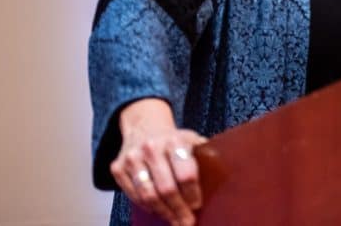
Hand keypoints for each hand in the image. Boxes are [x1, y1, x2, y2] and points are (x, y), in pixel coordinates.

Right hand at [111, 98, 207, 225]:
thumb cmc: (174, 139)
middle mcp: (151, 148)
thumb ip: (205, 155)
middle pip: (167, 188)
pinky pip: (134, 195)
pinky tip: (159, 211)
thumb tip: (223, 175)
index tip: (197, 206)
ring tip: (175, 221)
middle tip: (187, 222)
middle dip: (179, 210)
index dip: (192, 194)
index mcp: (174, 140)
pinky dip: (147, 207)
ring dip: (163, 212)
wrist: (143, 125)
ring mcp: (132, 158)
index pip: (185, 174)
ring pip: (148, 195)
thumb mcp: (191, 139)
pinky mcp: (118, 168)